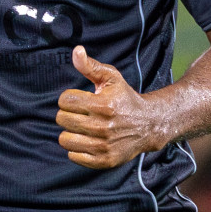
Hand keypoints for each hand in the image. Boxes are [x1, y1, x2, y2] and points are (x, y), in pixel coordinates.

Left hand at [55, 46, 166, 168]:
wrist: (149, 125)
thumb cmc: (125, 98)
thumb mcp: (111, 78)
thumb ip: (91, 66)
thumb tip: (76, 51)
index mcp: (103, 105)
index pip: (65, 100)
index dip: (69, 98)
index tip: (79, 99)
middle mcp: (103, 127)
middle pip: (62, 119)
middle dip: (68, 114)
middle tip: (80, 113)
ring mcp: (104, 145)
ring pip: (65, 139)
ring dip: (70, 132)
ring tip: (81, 127)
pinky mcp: (105, 160)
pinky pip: (74, 156)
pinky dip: (76, 149)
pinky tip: (86, 140)